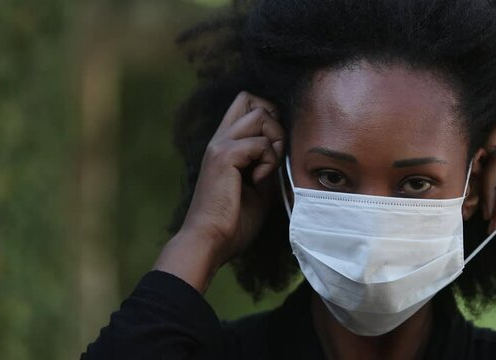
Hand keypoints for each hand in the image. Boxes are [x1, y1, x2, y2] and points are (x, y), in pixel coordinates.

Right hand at [154, 91, 283, 291]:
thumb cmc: (233, 222)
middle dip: (275, 122)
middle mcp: (220, 138)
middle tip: (273, 155)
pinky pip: (261, 143)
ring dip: (275, 141)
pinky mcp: (224, 156)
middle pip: (253, 99)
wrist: (210, 241)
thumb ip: (268, 164)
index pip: (246, 103)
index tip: (273, 148)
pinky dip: (269, 162)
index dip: (269, 115)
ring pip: (261, 114)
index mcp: (225, 144)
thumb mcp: (259, 188)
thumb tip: (285, 149)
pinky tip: (257, 182)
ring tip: (266, 170)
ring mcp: (220, 144)